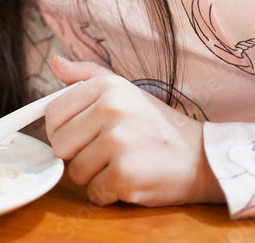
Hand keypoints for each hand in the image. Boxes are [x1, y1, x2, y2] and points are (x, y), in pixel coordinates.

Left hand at [46, 56, 223, 206]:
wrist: (201, 157)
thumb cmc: (155, 123)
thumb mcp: (123, 88)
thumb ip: (86, 75)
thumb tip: (54, 62)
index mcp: (106, 86)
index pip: (53, 112)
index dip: (60, 129)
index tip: (77, 136)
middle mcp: (110, 109)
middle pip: (59, 143)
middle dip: (73, 154)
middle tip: (99, 153)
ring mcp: (117, 142)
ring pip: (74, 171)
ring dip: (92, 176)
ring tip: (117, 164)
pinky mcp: (125, 175)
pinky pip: (93, 192)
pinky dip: (107, 193)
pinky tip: (127, 180)